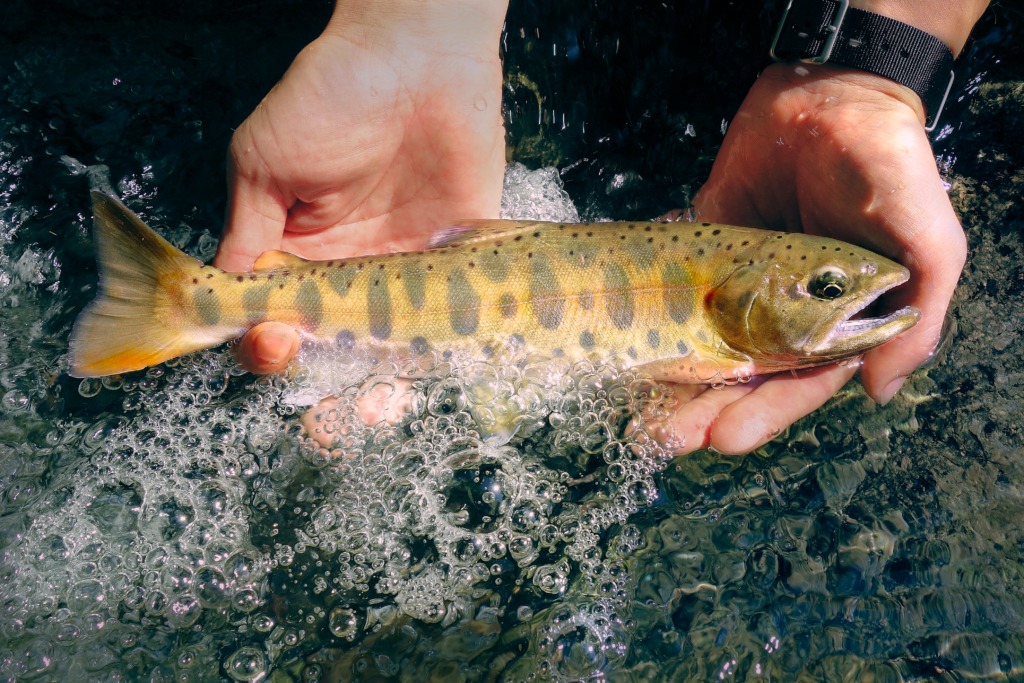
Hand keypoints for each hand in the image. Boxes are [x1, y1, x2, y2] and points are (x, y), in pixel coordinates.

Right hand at [214, 2, 506, 371]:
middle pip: (335, 348)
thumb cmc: (331, 94)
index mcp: (296, 254)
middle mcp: (350, 272)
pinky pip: (455, 312)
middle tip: (326, 395)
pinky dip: (446, 343)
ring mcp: (406, 270)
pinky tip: (432, 361)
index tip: (273, 343)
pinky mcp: (459, 257)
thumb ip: (248, 234)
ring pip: (393, 345)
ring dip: (384, 377)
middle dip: (326, 381)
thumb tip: (226, 299)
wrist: (416, 55)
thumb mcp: (264, 161)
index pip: (276, 320)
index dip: (269, 345)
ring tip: (374, 394)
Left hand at [660, 63, 965, 454]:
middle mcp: (784, 313)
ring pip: (702, 344)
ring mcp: (740, 284)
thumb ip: (916, 316)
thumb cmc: (889, 169)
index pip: (797, 384)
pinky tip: (625, 351)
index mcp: (836, 323)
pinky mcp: (706, 250)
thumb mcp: (927, 241)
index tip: (721, 439)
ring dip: (673, 381)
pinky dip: (653, 323)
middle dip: (705, 410)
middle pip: (740, 376)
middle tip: (665, 437)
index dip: (762, 414)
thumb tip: (881, 391)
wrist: (831, 95)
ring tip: (639, 414)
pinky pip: (676, 293)